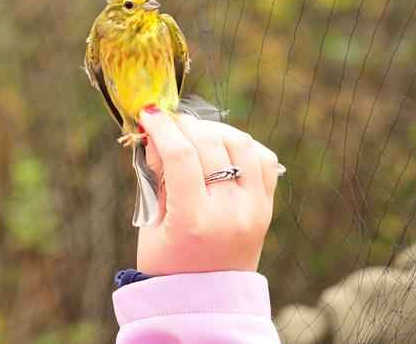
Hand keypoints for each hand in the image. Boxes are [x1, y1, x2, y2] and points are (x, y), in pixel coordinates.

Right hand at [136, 108, 281, 274]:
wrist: (207, 302)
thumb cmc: (168, 265)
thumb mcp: (151, 224)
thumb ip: (158, 177)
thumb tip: (160, 135)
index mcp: (194, 221)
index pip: (181, 155)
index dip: (162, 127)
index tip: (149, 113)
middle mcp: (229, 213)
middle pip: (210, 144)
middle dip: (184, 124)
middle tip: (168, 122)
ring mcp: (254, 209)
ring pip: (241, 143)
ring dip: (214, 131)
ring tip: (194, 135)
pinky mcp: (267, 208)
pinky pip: (263, 159)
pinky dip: (242, 146)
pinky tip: (222, 148)